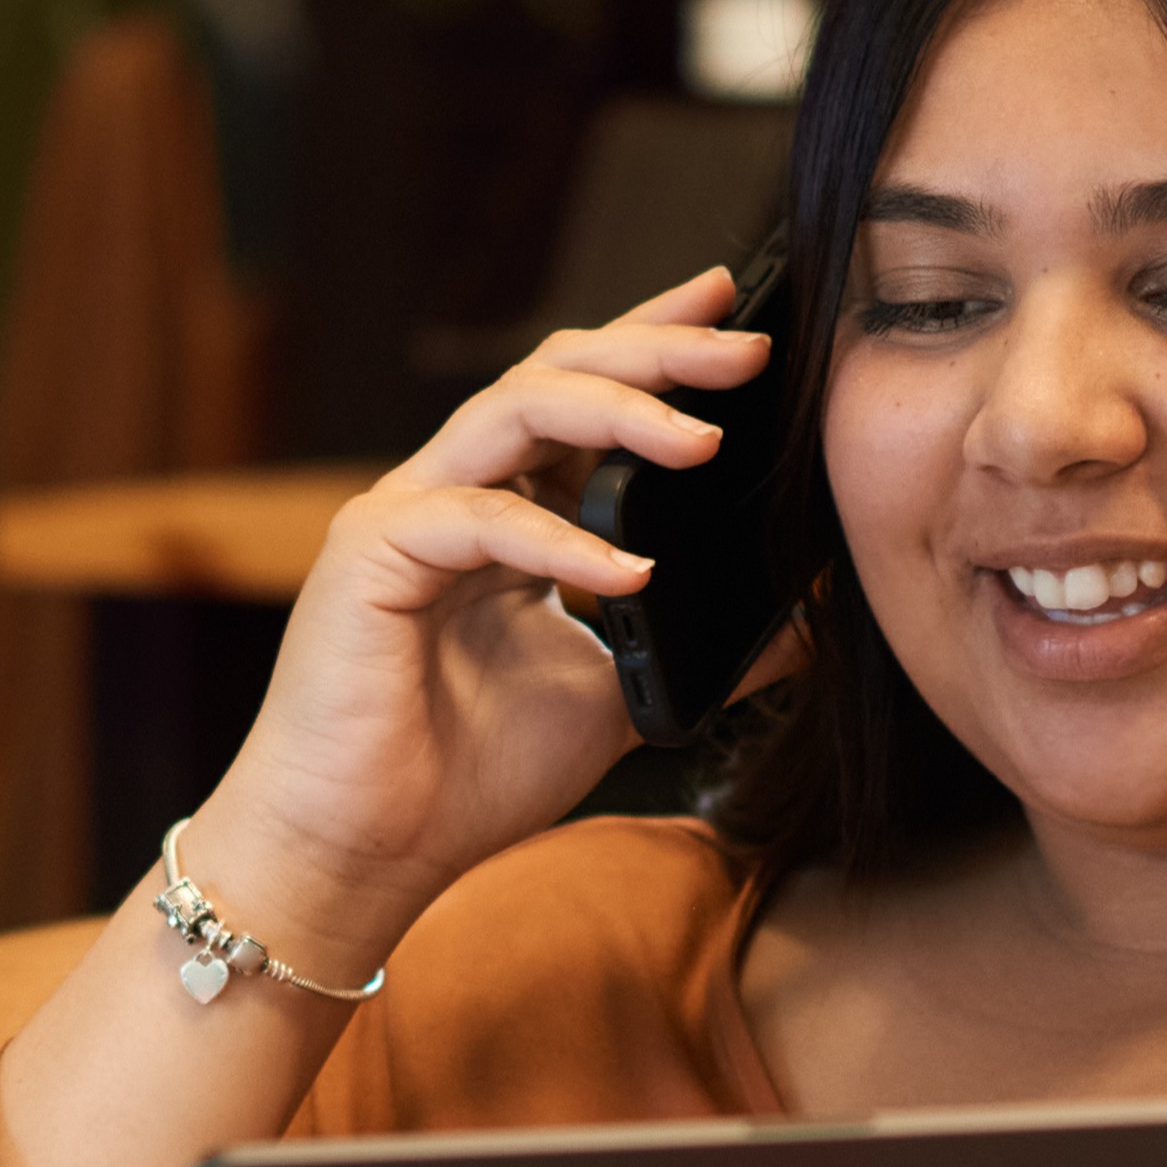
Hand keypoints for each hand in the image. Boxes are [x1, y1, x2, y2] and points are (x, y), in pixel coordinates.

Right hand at [176, 267, 767, 971]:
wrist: (364, 856)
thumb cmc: (466, 777)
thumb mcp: (614, 697)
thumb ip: (694, 647)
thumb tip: (803, 619)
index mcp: (506, 511)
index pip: (585, 396)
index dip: (655, 342)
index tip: (739, 310)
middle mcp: (453, 492)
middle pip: (555, 373)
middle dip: (654, 350)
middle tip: (747, 347)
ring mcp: (406, 513)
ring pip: (513, 412)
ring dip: (617, 413)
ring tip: (704, 438)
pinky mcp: (370, 555)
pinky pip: (475, 517)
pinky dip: (558, 541)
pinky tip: (629, 572)